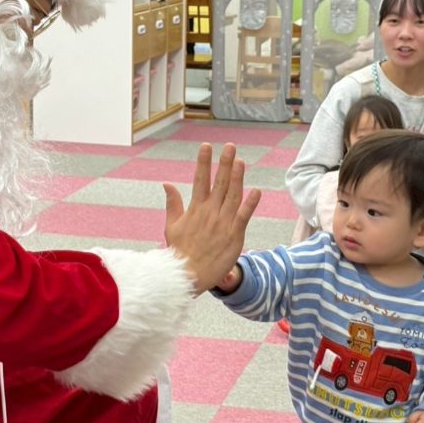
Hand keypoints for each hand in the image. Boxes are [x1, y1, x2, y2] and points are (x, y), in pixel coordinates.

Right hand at [163, 143, 260, 295]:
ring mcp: (222, 223)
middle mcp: (209, 213)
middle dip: (224, 164)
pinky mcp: (234, 236)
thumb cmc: (179, 252)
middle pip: (218, 184)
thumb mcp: (172, 226)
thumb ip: (173, 203)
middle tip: (230, 146)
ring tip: (240, 161)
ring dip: (237, 178)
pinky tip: (256, 191)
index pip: (199, 180)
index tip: (206, 146)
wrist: (187, 276)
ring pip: (232, 196)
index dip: (203, 162)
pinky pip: (243, 217)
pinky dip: (250, 204)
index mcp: (195, 209)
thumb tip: (167, 184)